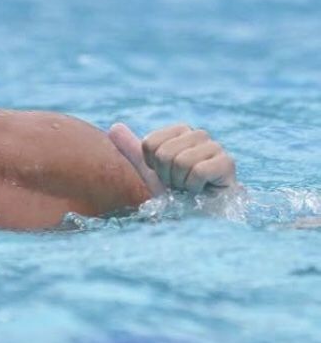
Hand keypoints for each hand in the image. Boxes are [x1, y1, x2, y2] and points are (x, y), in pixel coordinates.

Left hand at [108, 122, 236, 194]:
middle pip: (164, 153)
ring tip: (189, 187)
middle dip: (166, 176)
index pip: (150, 144)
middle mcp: (199, 134)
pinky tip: (201, 190)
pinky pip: (198, 171)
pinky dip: (193, 187)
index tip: (164, 174)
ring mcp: (215, 147)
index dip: (153, 166)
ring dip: (181, 183)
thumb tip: (113, 127)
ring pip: (181, 161)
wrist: (199, 215)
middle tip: (178, 183)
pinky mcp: (227, 163)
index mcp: (180, 130)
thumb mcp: (150, 170)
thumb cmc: (176, 192)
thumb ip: (132, 149)